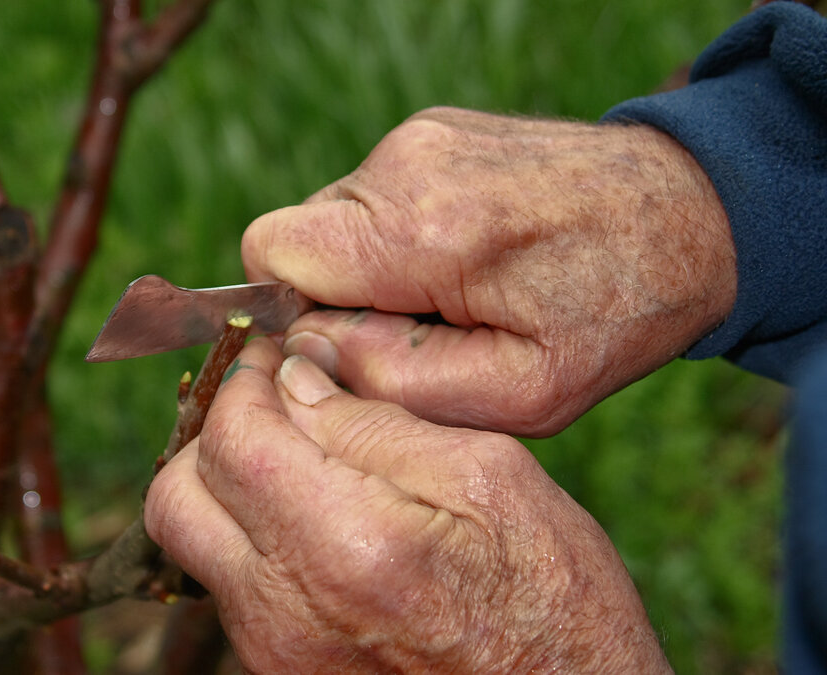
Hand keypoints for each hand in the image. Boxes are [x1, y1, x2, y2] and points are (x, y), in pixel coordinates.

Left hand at [145, 338, 670, 673]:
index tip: (274, 357)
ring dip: (229, 489)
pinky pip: (232, 589)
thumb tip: (297, 377)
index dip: (244, 381)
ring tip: (299, 461)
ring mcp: (275, 654)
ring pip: (195, 545)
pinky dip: (254, 540)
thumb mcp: (490, 481)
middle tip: (269, 405)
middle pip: (176, 497)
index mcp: (346, 544)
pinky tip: (316, 523)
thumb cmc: (552, 603)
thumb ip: (376, 424)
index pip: (232, 438)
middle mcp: (286, 610)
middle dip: (213, 434)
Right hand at [242, 107, 735, 435]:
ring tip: (456, 292)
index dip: (294, 314)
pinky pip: (371, 198)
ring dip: (372, 270)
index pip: (271, 256)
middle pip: (296, 240)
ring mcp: (418, 136)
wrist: (691, 214)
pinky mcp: (432, 129)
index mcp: (422, 230)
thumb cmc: (611, 314)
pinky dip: (398, 238)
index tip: (358, 345)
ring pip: (332, 220)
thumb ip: (395, 382)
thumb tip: (306, 352)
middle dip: (338, 298)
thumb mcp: (518, 391)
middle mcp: (406, 164)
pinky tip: (467, 256)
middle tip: (424, 329)